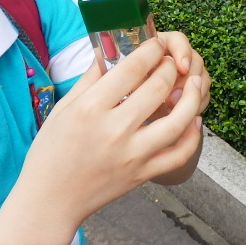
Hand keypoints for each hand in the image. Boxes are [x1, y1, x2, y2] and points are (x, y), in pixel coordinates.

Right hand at [0, 36, 205, 244]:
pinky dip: (193, 136)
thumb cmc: (51, 152)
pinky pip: (179, 154)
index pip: (132, 68)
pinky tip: (194, 120)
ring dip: (192, 96)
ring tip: (195, 82)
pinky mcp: (142, 174)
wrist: (50, 200)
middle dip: (170, 66)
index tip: (156, 44)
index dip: (151, 49)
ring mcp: (132, 155)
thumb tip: (110, 49)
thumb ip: (91, 78)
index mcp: (90, 109)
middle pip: (158, 87)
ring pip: (178, 120)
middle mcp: (114, 130)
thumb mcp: (64, 108)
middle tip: (171, 61)